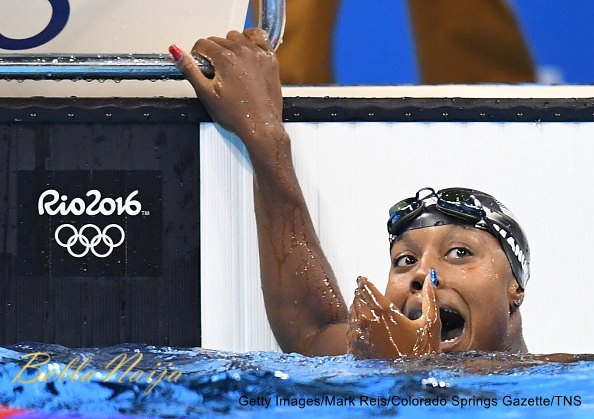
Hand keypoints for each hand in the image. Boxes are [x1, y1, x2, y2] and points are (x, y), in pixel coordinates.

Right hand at [170, 29, 282, 143]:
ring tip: (231, 65)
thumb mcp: (206, 94)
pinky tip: (247, 51)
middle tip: (216, 72)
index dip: (198, 55)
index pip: (202, 44)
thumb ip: (190, 70)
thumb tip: (176, 51)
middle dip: (213, 53)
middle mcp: (242, 51)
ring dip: (230, 45)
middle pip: (219, 39)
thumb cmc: (235, 115)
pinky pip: (259, 36)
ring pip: (237, 36)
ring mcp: (258, 53)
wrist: (261, 126)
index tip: (202, 66)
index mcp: (225, 58)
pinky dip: (251, 40)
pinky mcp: (270, 58)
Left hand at [347, 275, 440, 358]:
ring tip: (367, 311)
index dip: (364, 281)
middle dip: (362, 294)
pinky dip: (355, 325)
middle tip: (366, 293)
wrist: (410, 380)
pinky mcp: (354, 348)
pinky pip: (349, 329)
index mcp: (384, 311)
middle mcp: (367, 321)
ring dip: (358, 308)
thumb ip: (430, 299)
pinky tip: (364, 328)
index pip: (365, 287)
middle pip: (356, 298)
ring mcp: (359, 335)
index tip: (363, 279)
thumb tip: (430, 279)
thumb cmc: (422, 352)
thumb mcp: (431, 324)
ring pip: (351, 312)